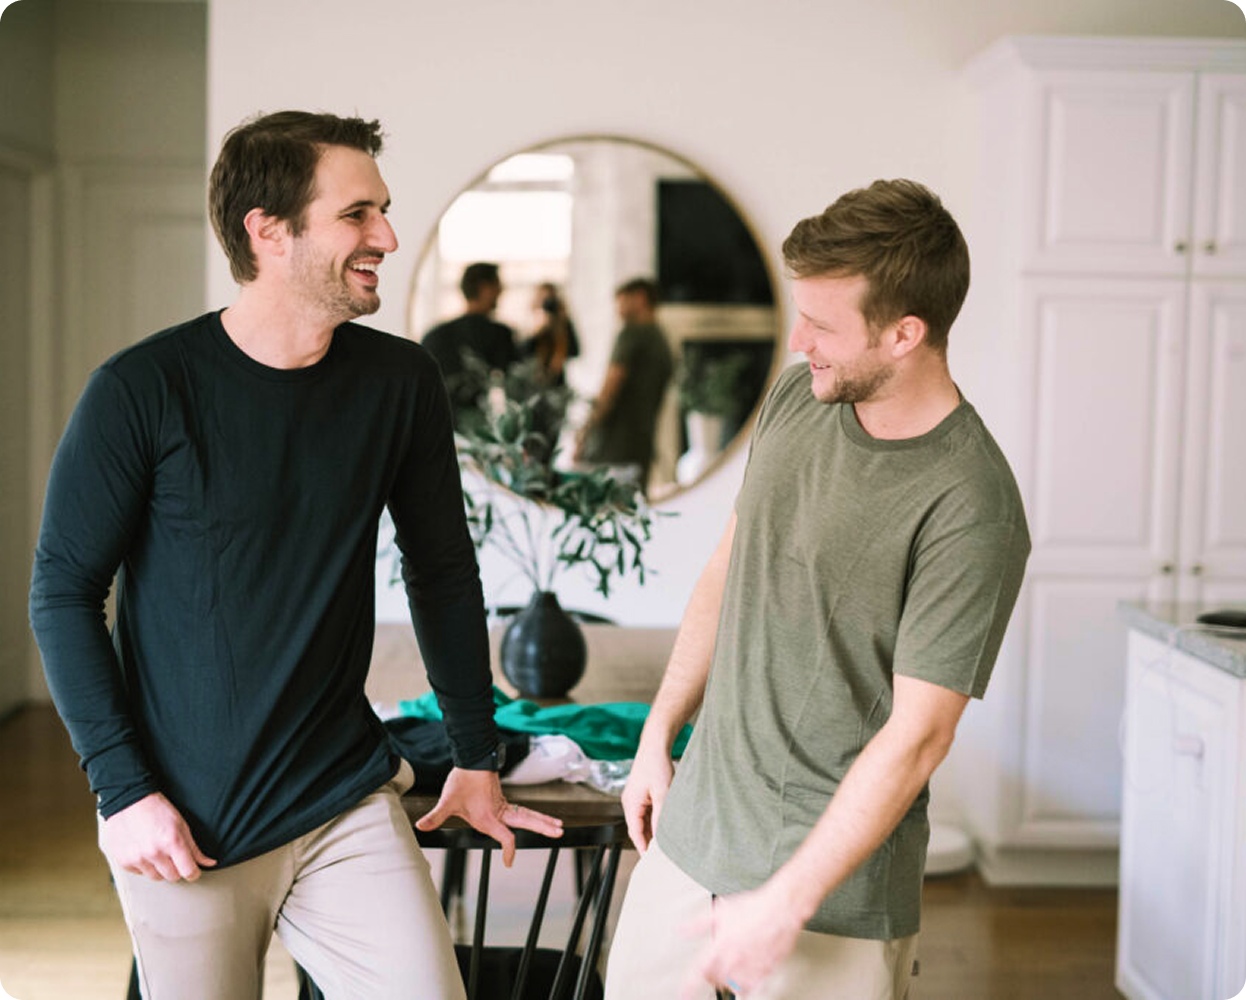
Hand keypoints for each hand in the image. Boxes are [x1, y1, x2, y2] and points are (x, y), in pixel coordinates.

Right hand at [101, 792, 216, 881]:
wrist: (129, 801)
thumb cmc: (158, 810)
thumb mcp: (182, 825)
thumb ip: (195, 848)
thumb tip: (210, 863)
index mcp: (172, 841)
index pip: (188, 872)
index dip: (194, 873)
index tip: (194, 871)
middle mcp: (154, 852)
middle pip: (173, 877)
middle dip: (177, 869)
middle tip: (173, 855)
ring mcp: (137, 858)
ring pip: (156, 877)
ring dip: (160, 868)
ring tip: (158, 851)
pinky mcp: (124, 861)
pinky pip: (140, 873)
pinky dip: (144, 866)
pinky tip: (144, 850)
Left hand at [415, 768, 562, 866]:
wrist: (470, 761)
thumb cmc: (461, 781)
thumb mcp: (447, 801)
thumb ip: (436, 816)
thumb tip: (420, 826)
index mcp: (490, 816)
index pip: (506, 837)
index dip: (509, 849)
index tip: (508, 862)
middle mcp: (500, 812)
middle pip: (527, 821)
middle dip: (543, 826)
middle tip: (560, 832)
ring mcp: (503, 806)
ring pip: (528, 815)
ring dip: (543, 820)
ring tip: (559, 827)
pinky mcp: (503, 802)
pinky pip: (522, 811)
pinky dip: (534, 816)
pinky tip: (540, 820)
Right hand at [620, 742, 672, 852]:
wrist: (655, 746)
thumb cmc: (657, 766)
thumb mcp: (663, 793)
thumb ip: (661, 817)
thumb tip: (661, 837)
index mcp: (630, 804)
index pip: (635, 833)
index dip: (643, 848)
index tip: (652, 861)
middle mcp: (630, 803)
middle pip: (638, 829)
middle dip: (648, 841)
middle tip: (662, 855)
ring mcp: (635, 799)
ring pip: (643, 822)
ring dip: (652, 831)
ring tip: (666, 843)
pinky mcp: (642, 795)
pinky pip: (647, 813)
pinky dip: (654, 821)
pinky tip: (665, 826)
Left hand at [680, 884, 804, 997]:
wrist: (781, 909)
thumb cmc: (754, 907)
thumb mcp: (720, 911)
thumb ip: (698, 924)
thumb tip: (682, 930)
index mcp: (721, 945)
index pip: (699, 971)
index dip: (689, 986)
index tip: (684, 995)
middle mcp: (735, 959)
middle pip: (715, 980)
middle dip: (710, 976)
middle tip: (710, 971)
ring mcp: (751, 967)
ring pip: (732, 986)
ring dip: (726, 981)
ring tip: (727, 972)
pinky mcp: (766, 970)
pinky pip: (752, 988)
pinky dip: (745, 987)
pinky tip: (745, 981)